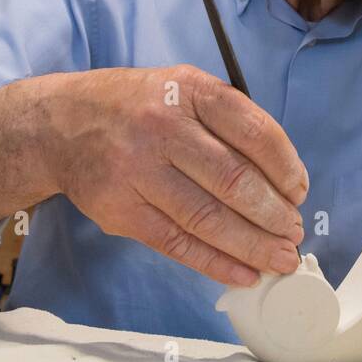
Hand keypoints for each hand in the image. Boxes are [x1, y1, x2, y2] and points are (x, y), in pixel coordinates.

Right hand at [41, 65, 307, 286]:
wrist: (62, 123)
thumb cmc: (141, 107)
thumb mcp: (184, 88)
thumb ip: (229, 121)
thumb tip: (282, 180)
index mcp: (190, 91)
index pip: (253, 131)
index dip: (285, 168)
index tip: (300, 192)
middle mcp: (163, 127)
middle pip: (233, 180)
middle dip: (273, 214)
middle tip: (295, 233)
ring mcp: (138, 170)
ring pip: (207, 218)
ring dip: (253, 245)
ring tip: (280, 259)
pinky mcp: (120, 209)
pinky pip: (177, 243)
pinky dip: (216, 263)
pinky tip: (245, 273)